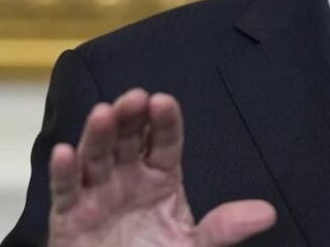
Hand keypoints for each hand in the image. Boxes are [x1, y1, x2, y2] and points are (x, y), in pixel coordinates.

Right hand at [48, 89, 275, 245]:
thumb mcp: (192, 246)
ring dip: (98, 134)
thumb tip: (267, 213)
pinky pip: (64, 191)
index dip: (165, 121)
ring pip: (96, 156)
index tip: (164, 101)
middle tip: (134, 98)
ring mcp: (96, 193)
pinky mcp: (68, 216)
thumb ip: (223, 228)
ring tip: (103, 113)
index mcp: (160, 176)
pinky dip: (62, 172)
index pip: (165, 142)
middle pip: (128, 140)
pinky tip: (65, 152)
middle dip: (130, 117)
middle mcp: (127, 177)